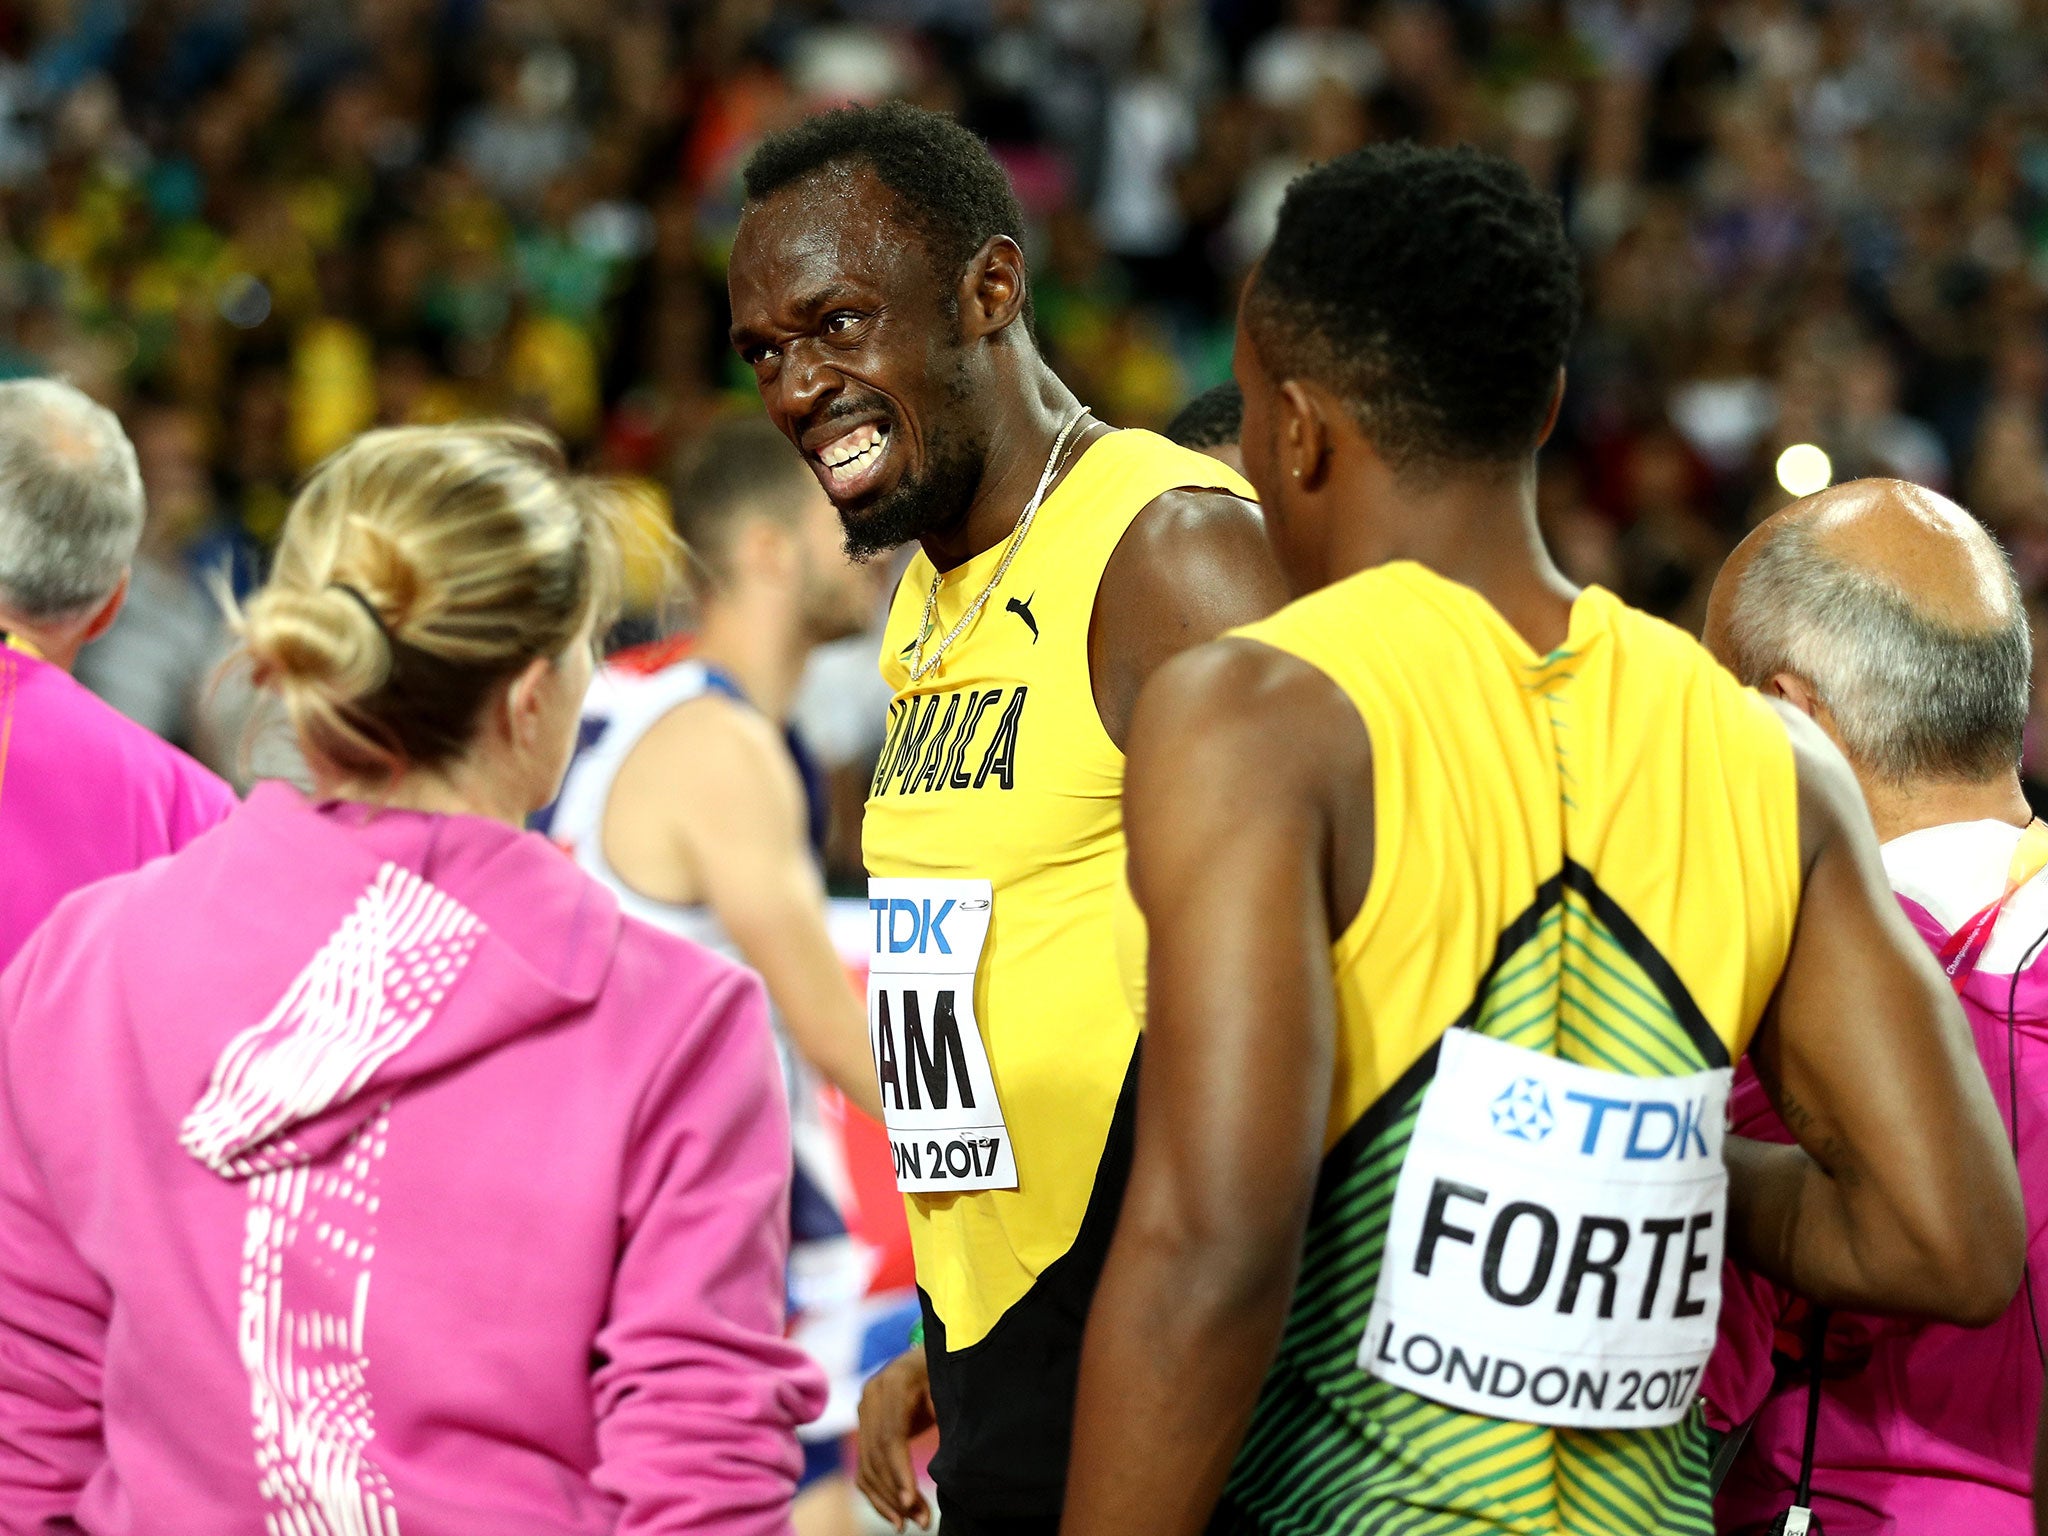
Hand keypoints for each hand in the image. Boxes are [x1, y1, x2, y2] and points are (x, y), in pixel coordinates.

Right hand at [856, 1346, 934, 1530]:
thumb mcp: (951, 1390)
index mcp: (894, 1382)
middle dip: (896, 1493)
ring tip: (913, 1523)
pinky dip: (877, 1495)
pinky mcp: (865, 1428)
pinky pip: (865, 1468)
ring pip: (867, 1466)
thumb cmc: (949, 1372)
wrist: (933, 1354)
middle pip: (876, 1455)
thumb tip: (950, 1467)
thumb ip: (948, 1420)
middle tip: (921, 1521)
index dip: (899, 1471)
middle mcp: (871, 1396)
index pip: (890, 1436)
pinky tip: (895, 1515)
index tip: (910, 1502)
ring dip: (888, 1500)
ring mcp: (864, 1412)